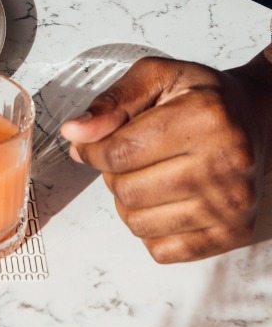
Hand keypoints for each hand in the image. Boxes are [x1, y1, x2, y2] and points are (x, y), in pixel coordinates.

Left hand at [60, 52, 271, 262]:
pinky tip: (161, 200)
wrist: (251, 119)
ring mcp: (232, 204)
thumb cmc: (202, 98)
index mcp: (205, 119)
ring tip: (146, 175)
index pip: (120, 152)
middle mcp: (225, 164)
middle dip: (112, 173)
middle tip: (128, 156)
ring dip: (127, 202)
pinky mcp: (233, 233)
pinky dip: (149, 228)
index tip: (88, 143)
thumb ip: (112, 101)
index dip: (90, 150)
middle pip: (127, 191)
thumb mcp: (155, 76)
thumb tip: (75, 132)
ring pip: (139, 223)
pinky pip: (162, 250)